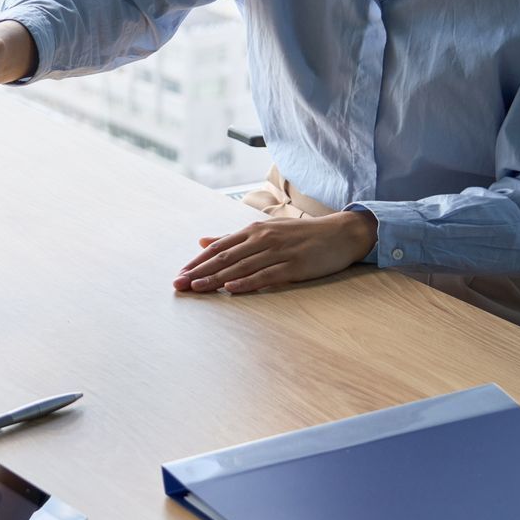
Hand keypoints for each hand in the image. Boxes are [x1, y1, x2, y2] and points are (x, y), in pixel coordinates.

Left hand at [174, 210, 377, 293]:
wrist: (340, 233)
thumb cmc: (300, 235)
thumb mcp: (265, 231)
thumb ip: (233, 238)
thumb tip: (202, 241)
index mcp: (253, 230)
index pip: (218, 247)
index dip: (197, 261)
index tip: (180, 273)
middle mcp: (262, 239)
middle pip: (224, 257)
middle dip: (199, 271)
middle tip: (179, 284)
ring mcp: (278, 252)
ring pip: (241, 266)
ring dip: (216, 278)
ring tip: (197, 288)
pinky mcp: (294, 266)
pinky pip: (266, 275)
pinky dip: (247, 282)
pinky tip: (231, 289)